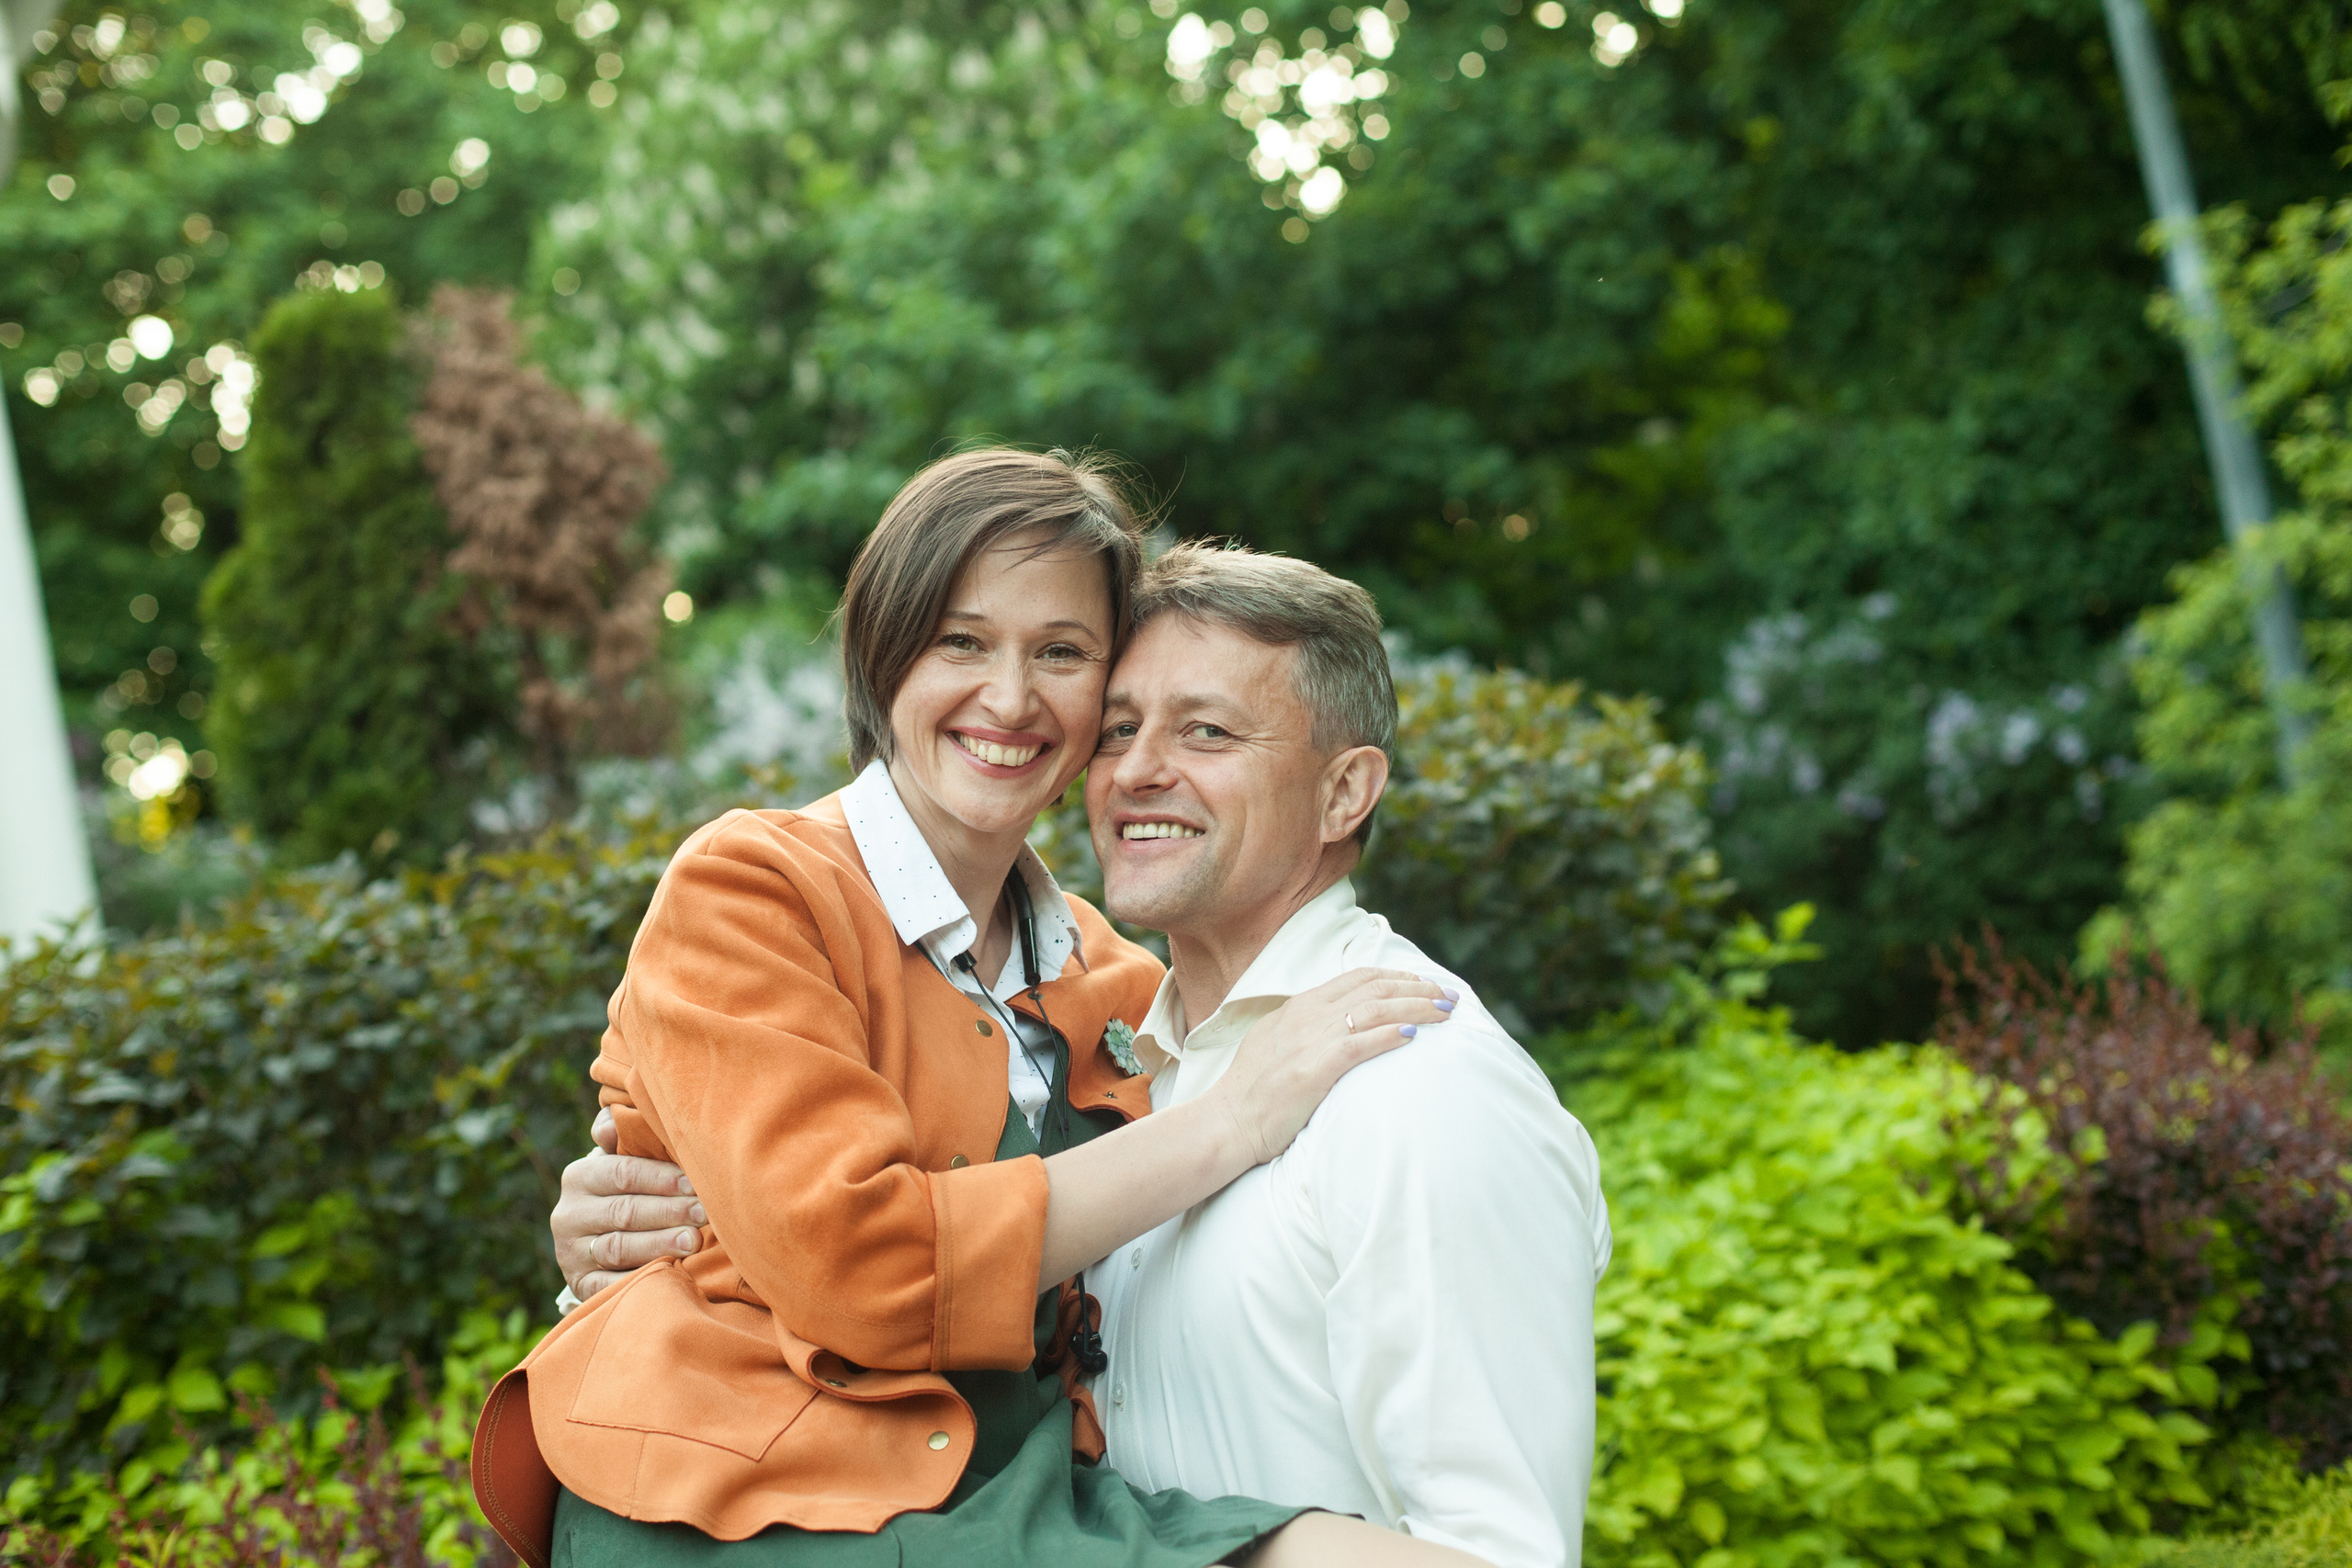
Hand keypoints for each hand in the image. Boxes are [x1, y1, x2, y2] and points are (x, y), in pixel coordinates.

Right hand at [553, 1109, 705, 1300]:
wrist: (599, 1243)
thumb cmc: (626, 1191)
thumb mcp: (621, 1162)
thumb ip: (621, 1138)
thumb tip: (614, 1118)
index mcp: (580, 1177)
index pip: (623, 1173)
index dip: (661, 1178)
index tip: (695, 1183)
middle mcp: (568, 1214)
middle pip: (624, 1211)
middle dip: (669, 1212)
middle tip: (704, 1214)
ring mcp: (570, 1253)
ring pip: (618, 1247)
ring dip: (659, 1244)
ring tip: (694, 1242)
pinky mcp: (580, 1285)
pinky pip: (609, 1285)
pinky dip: (639, 1279)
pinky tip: (669, 1274)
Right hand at [1206, 968, 1453, 1165]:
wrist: (1226, 1122)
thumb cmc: (1251, 1092)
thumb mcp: (1273, 1043)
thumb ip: (1302, 1028)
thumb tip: (1334, 1025)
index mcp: (1298, 1006)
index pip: (1356, 978)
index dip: (1395, 976)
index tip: (1422, 982)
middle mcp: (1306, 1015)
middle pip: (1374, 988)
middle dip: (1417, 988)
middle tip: (1449, 995)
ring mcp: (1310, 1040)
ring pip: (1375, 1010)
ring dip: (1416, 1008)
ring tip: (1446, 1012)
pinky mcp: (1315, 1068)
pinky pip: (1361, 1043)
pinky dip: (1392, 1035)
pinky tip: (1416, 1036)